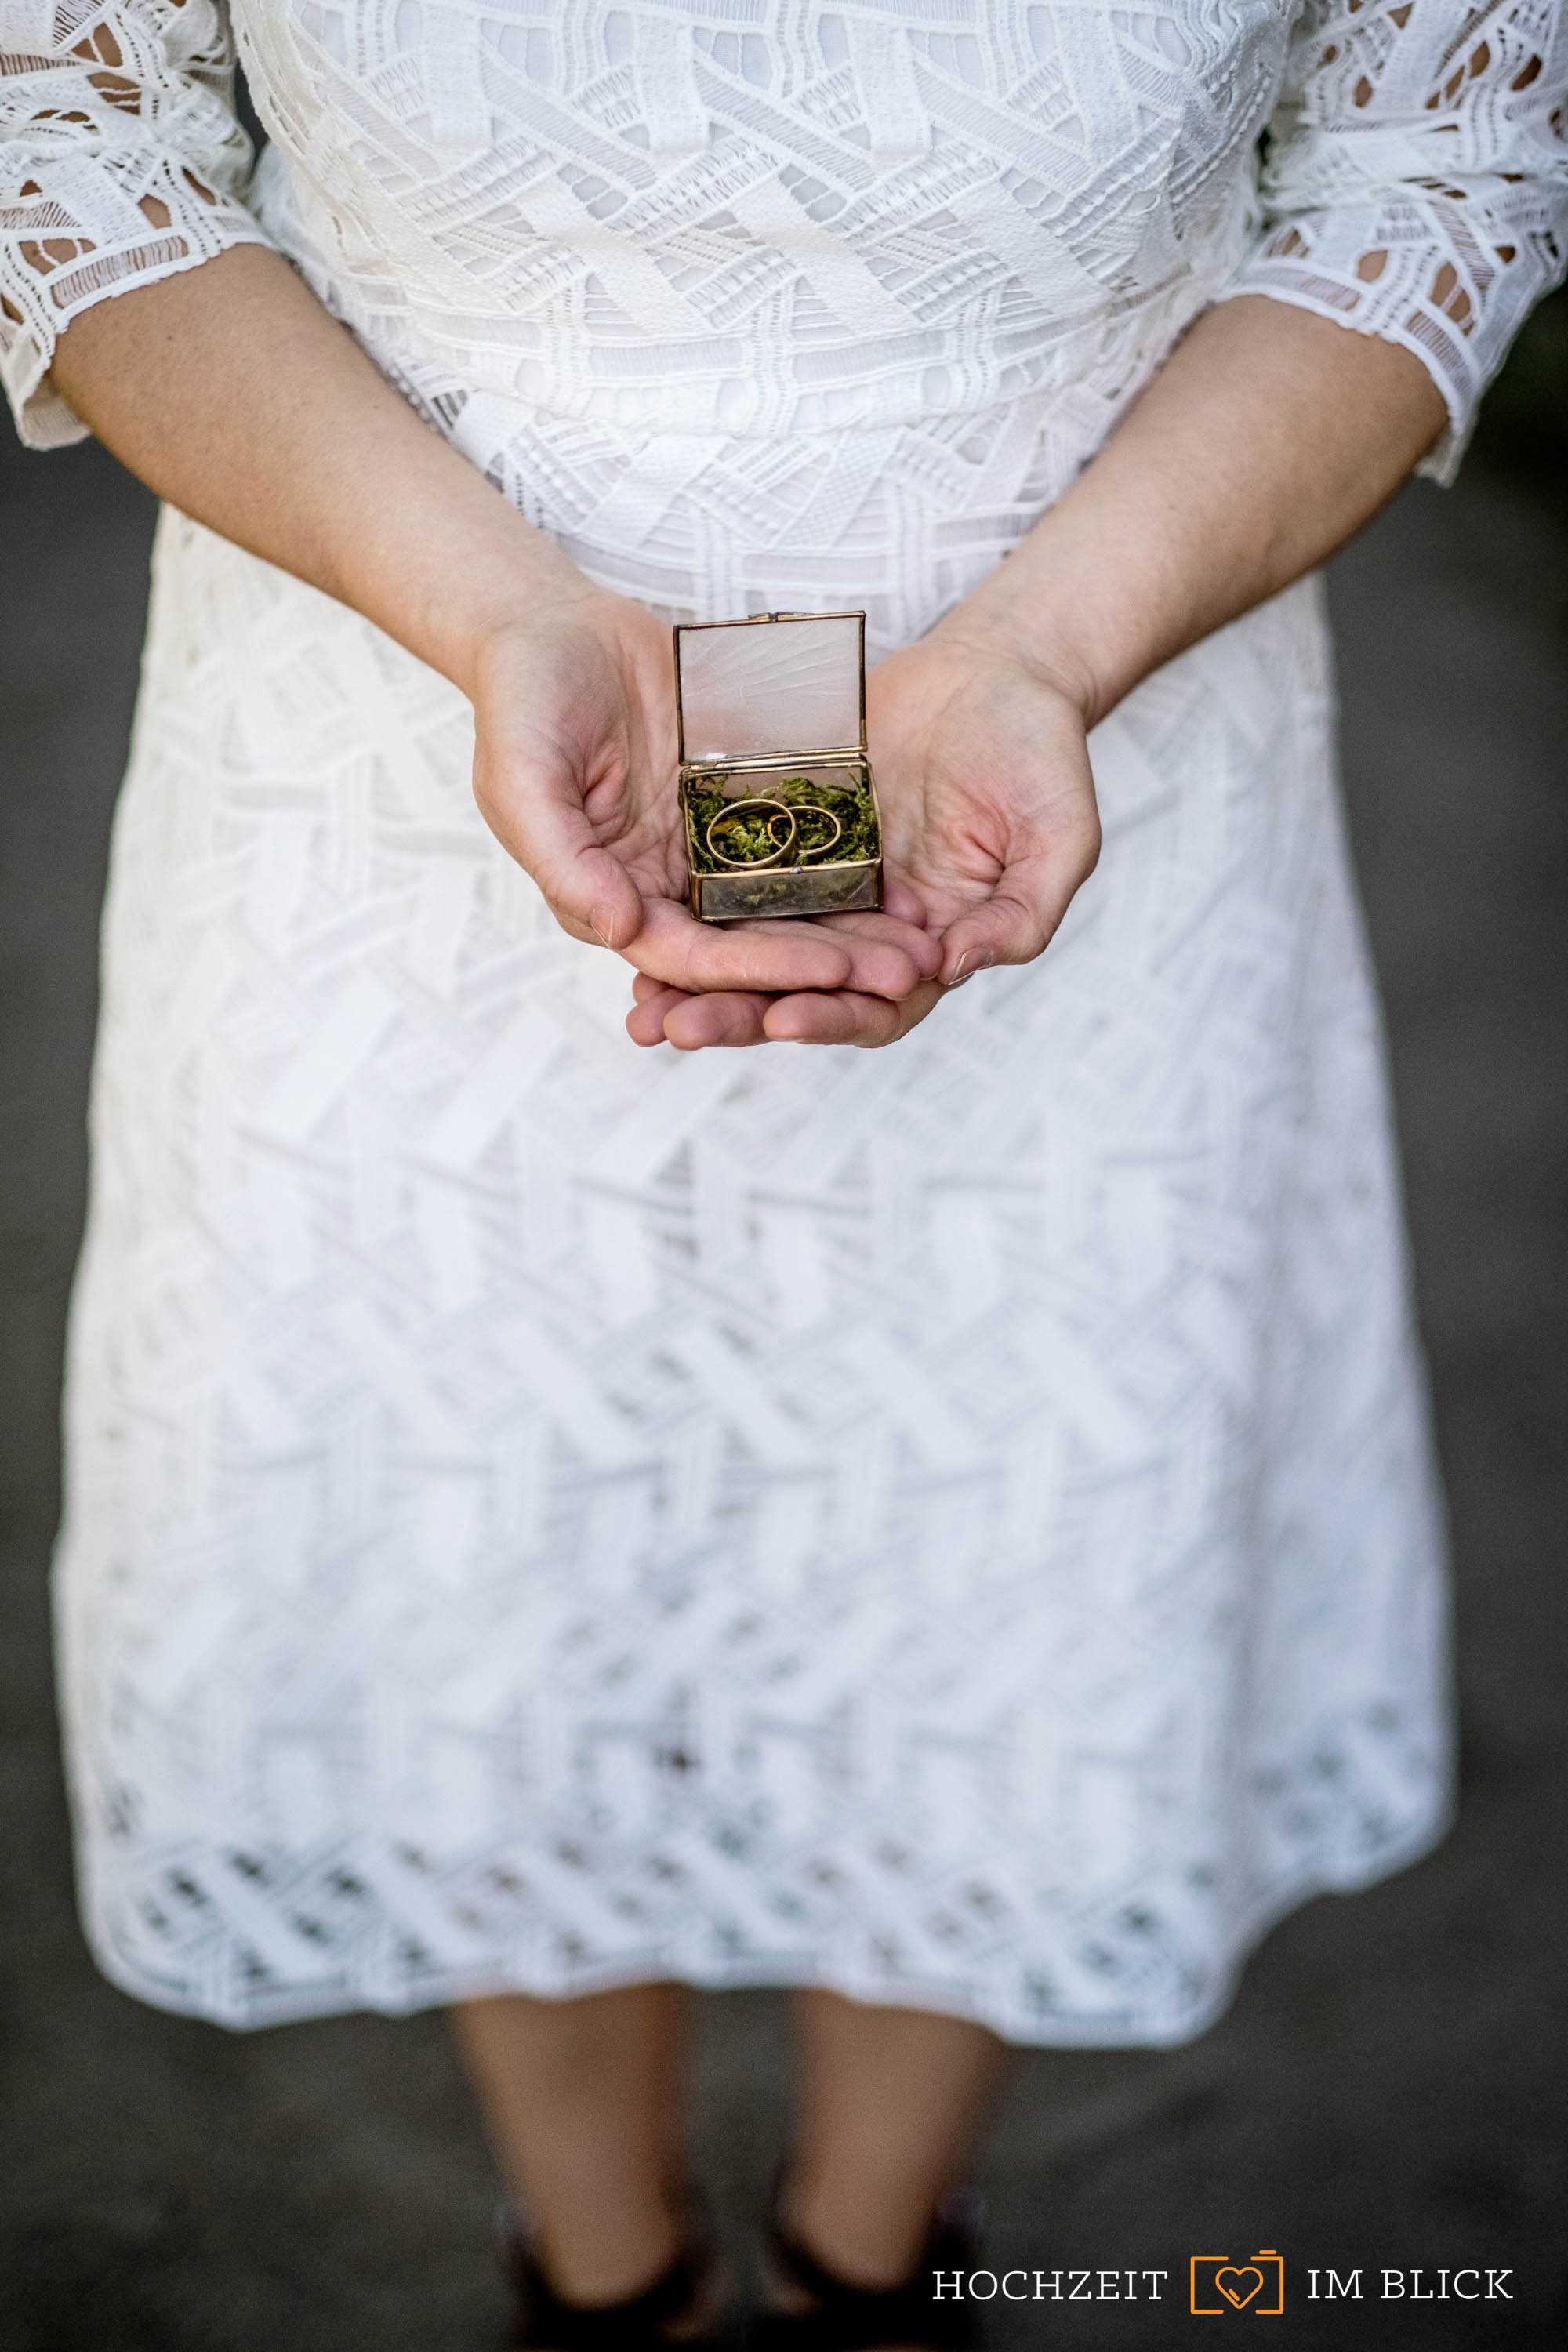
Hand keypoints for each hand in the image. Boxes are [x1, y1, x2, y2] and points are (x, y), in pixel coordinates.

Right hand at [470, 592, 939, 1004]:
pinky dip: (855, 862)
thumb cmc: (524, 700)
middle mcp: (668, 887)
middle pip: (753, 946)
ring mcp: (709, 847)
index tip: (830, 972)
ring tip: (926, 946)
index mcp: (613, 898)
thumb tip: (621, 931)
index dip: (759, 969)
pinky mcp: (744, 802)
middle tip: (906, 976)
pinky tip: (913, 875)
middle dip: (828, 967)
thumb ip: (564, 857)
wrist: (556, 624)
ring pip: (789, 904)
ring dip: (854, 931)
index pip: (692, 957)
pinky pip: (806, 839)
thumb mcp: (522, 777)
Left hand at [624, 619, 1100, 1048]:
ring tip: (639, 1005)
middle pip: (796, 990)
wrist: (996, 671)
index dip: (830, 1018)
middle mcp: (867, 929)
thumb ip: (1023, 911)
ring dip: (695, 978)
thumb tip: (955, 967)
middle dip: (736, 1014)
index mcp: (932, 946)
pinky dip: (684, 904)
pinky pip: (725, 877)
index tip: (782, 1021)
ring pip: (749, 946)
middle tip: (677, 1029)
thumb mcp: (1058, 835)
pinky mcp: (784, 834)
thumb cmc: (1039, 754)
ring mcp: (822, 884)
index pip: (875, 1006)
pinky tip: (631, 915)